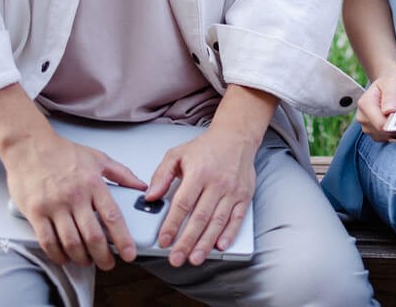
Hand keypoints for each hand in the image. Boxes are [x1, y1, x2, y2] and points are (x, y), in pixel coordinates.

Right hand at [0, 130, 147, 268]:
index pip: (112, 217)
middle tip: (108, 264)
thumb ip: (122, 174)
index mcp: (93, 184)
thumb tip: (142, 187)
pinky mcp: (35, 212)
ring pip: (71, 242)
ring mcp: (54, 206)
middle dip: (103, 255)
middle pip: (92, 235)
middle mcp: (75, 196)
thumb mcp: (98, 158)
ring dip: (81, 258)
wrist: (30, 147)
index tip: (129, 252)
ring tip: (87, 261)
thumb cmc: (63, 153)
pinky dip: (57, 254)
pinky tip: (64, 257)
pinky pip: (47, 241)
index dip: (123, 238)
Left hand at [144, 125, 257, 266]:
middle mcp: (217, 183)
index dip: (172, 224)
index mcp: (199, 172)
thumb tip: (151, 196)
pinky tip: (220, 245)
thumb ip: (161, 175)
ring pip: (218, 221)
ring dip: (206, 242)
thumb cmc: (207, 147)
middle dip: (187, 241)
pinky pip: (237, 218)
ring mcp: (232, 191)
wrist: (237, 137)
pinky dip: (229, 234)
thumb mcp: (177, 154)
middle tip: (176, 258)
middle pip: (200, 217)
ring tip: (195, 258)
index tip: (163, 240)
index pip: (183, 203)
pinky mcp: (244, 196)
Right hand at [356, 69, 395, 139]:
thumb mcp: (394, 83)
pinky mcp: (372, 132)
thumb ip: (390, 96)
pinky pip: (385, 138)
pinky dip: (392, 132)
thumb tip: (388, 111)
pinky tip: (394, 120)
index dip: (393, 123)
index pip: (380, 124)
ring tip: (395, 113)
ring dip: (393, 128)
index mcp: (364, 104)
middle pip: (381, 132)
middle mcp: (362, 117)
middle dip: (393, 125)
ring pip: (383, 137)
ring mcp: (366, 126)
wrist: (390, 84)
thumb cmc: (392, 82)